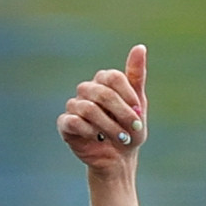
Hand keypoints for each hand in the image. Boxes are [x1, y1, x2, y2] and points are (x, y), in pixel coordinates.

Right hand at [58, 44, 147, 167]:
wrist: (119, 159)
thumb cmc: (129, 130)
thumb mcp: (138, 104)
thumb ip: (136, 76)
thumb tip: (140, 46)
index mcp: (103, 82)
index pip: (113, 77)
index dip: (128, 95)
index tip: (139, 111)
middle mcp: (86, 90)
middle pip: (102, 93)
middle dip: (122, 113)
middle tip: (133, 128)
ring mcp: (74, 106)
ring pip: (89, 109)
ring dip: (109, 126)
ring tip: (120, 138)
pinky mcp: (65, 124)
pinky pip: (74, 122)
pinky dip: (90, 131)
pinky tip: (98, 138)